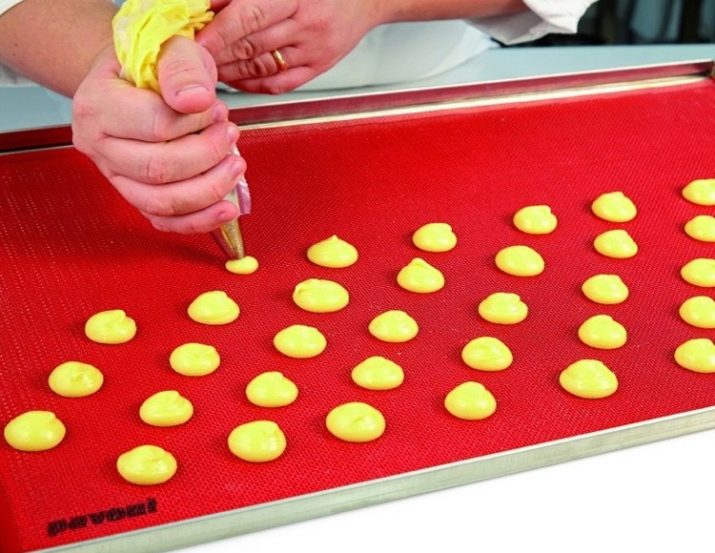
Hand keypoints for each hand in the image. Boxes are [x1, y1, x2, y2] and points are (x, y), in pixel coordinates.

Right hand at [71, 36, 245, 233]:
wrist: (138, 79)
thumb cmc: (155, 64)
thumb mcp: (171, 48)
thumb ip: (183, 69)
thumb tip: (197, 101)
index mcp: (97, 104)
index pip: (155, 126)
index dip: (196, 122)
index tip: (217, 108)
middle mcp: (98, 146)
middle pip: (158, 169)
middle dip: (207, 156)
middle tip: (231, 134)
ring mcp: (115, 176)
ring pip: (162, 202)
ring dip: (209, 188)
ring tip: (235, 164)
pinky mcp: (135, 196)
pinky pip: (165, 221)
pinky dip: (200, 220)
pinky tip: (228, 208)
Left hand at [197, 0, 383, 93]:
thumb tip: (207, 5)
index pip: (247, 16)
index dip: (216, 32)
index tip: (192, 41)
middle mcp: (307, 24)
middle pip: (250, 45)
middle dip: (215, 55)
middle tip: (189, 60)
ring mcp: (313, 50)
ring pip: (260, 67)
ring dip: (228, 71)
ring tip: (205, 69)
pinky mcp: (318, 67)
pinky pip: (278, 83)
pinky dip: (251, 83)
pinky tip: (234, 78)